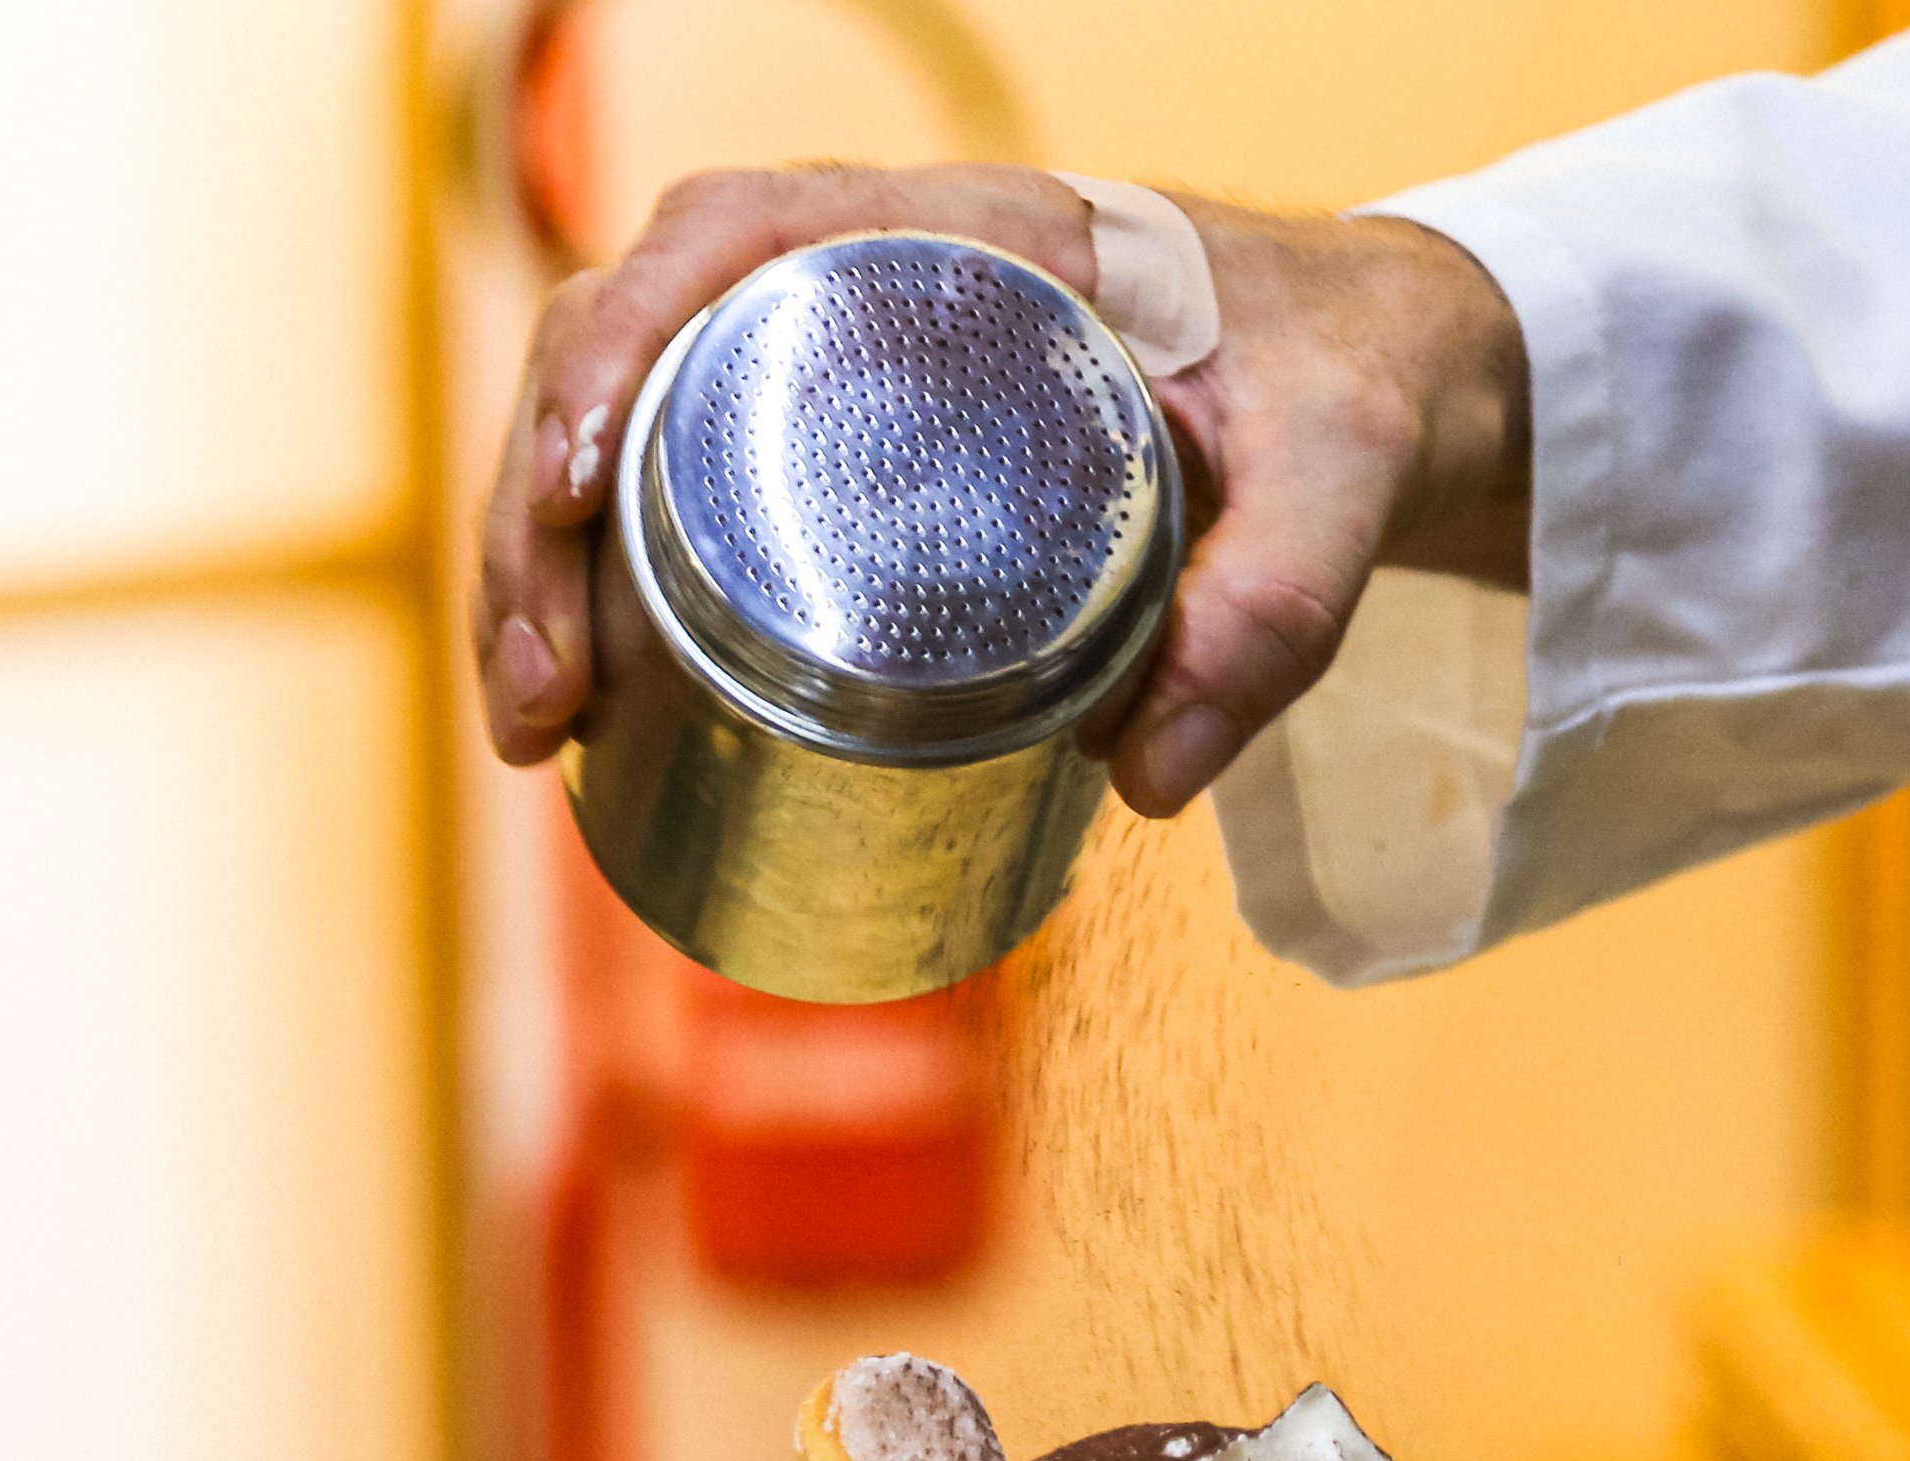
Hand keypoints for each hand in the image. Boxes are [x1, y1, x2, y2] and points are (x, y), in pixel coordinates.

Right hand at [477, 169, 1530, 815]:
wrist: (1374, 375)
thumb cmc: (1345, 386)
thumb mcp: (1343, 475)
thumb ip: (1279, 604)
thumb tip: (1150, 777)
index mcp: (970, 233)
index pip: (730, 233)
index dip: (620, 343)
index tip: (580, 483)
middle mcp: (874, 275)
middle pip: (631, 344)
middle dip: (540, 512)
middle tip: (541, 695)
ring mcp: (842, 361)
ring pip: (629, 423)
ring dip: (545, 567)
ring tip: (535, 727)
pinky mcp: (840, 446)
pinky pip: (679, 482)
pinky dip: (608, 586)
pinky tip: (582, 705)